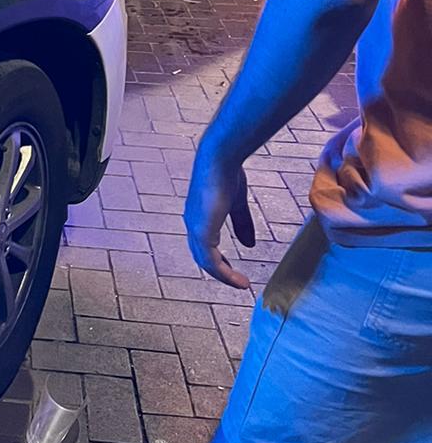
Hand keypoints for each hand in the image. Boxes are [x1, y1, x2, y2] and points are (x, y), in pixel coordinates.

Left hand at [184, 141, 255, 289]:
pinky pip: (210, 260)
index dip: (219, 260)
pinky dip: (223, 273)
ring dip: (223, 276)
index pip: (204, 246)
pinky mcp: (201, 230)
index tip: (232, 271)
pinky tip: (237, 279)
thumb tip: (249, 244)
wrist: (220, 157)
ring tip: (241, 284)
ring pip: (205, 262)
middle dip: (220, 271)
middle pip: (202, 256)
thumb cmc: (227, 172)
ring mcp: (195, 227)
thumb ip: (242, 223)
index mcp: (199, 216)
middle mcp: (193, 223)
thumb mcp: (237, 203)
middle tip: (236, 281)